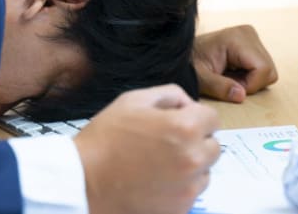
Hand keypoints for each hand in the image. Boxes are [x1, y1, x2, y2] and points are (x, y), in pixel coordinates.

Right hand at [73, 84, 219, 213]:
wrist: (83, 181)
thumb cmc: (105, 139)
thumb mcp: (133, 100)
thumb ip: (169, 94)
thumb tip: (188, 104)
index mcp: (184, 127)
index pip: (213, 118)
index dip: (195, 117)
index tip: (177, 122)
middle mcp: (193, 158)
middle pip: (213, 146)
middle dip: (196, 141)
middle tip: (166, 143)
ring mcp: (188, 187)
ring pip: (205, 171)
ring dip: (190, 165)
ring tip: (158, 163)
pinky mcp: (180, 208)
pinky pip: (191, 192)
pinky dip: (179, 186)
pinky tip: (155, 180)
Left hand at [192, 25, 277, 102]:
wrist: (181, 52)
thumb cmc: (188, 63)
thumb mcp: (200, 78)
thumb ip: (219, 87)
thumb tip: (241, 95)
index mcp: (237, 38)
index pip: (263, 69)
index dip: (250, 85)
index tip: (230, 86)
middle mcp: (248, 33)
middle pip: (268, 70)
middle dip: (251, 83)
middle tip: (227, 81)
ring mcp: (251, 37)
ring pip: (268, 70)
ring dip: (250, 80)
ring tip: (228, 76)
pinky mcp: (251, 43)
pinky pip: (262, 67)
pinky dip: (249, 75)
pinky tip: (232, 71)